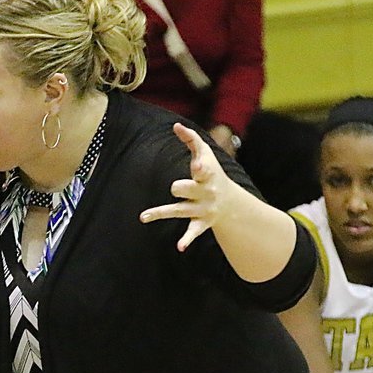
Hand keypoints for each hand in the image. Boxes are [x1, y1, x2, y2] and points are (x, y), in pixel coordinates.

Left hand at [139, 122, 237, 250]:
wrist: (230, 201)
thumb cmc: (211, 173)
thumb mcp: (205, 155)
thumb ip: (191, 140)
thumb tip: (175, 125)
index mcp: (207, 174)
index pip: (204, 169)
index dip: (201, 167)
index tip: (198, 166)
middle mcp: (205, 192)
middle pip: (188, 189)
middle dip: (182, 188)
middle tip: (176, 187)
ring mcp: (202, 209)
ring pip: (179, 211)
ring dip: (161, 213)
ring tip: (142, 217)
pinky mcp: (200, 223)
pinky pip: (192, 231)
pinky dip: (187, 240)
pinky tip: (180, 247)